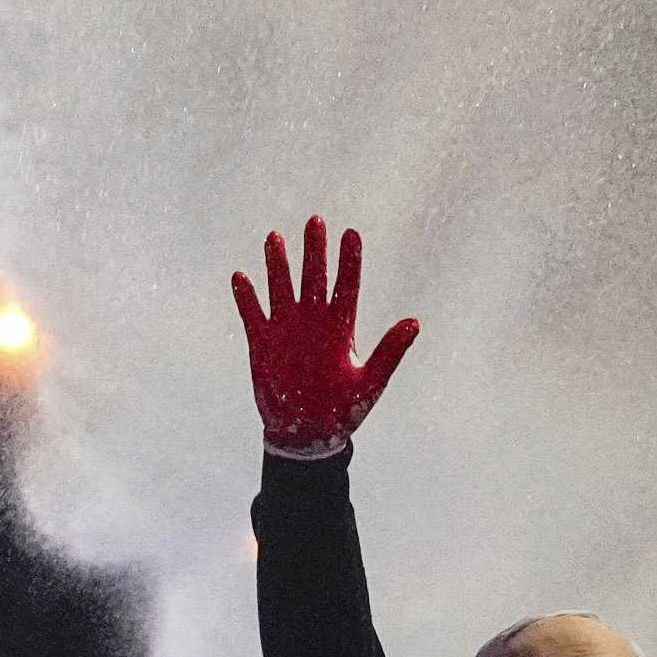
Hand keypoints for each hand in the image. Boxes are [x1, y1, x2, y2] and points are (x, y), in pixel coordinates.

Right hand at [231, 218, 418, 457]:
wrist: (307, 435)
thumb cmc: (343, 411)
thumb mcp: (370, 383)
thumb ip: (390, 351)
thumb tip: (415, 322)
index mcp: (341, 328)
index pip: (347, 286)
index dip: (349, 261)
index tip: (351, 233)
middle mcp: (314, 322)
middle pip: (314, 278)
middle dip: (314, 251)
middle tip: (315, 221)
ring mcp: (287, 330)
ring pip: (282, 288)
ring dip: (277, 265)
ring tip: (274, 238)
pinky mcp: (262, 343)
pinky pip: (253, 314)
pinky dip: (246, 298)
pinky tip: (240, 277)